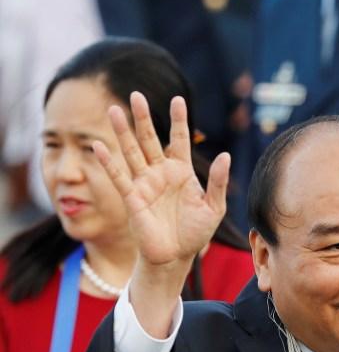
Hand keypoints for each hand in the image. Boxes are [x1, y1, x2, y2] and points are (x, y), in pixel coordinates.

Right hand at [93, 92, 229, 267]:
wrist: (176, 257)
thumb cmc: (196, 232)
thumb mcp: (214, 207)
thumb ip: (218, 182)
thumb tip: (226, 156)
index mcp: (182, 171)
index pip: (179, 139)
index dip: (178, 120)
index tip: (177, 99)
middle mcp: (161, 173)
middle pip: (150, 139)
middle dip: (143, 118)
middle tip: (135, 94)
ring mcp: (145, 183)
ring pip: (132, 152)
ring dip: (122, 132)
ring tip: (112, 109)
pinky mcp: (132, 198)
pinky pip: (119, 176)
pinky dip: (108, 161)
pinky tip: (98, 145)